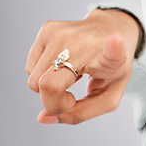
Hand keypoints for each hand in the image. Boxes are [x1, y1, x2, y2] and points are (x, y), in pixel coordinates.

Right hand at [26, 9, 139, 124]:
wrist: (112, 30)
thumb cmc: (111, 68)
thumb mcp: (108, 96)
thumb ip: (79, 114)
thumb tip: (42, 118)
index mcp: (112, 56)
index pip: (113, 51)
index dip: (113, 48)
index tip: (115, 39)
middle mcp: (85, 40)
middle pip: (47, 85)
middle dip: (55, 100)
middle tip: (73, 92)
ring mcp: (62, 32)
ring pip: (33, 80)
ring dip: (50, 85)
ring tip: (72, 74)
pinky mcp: (47, 28)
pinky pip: (30, 67)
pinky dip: (44, 73)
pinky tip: (64, 63)